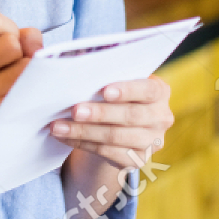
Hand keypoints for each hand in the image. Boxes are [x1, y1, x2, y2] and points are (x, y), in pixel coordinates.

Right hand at [0, 11, 43, 141]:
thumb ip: (17, 36)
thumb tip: (36, 44)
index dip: (6, 26)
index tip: (3, 40)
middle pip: (10, 43)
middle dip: (18, 49)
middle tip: (11, 62)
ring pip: (24, 66)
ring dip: (27, 68)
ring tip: (17, 76)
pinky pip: (30, 89)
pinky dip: (33, 85)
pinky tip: (23, 90)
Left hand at [49, 75, 173, 168]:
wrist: (118, 127)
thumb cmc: (113, 94)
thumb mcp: (115, 80)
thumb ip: (106, 70)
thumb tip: (78, 58)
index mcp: (159, 91)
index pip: (148, 90)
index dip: (128, 90)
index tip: (104, 91)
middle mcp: (161, 117)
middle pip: (131, 116)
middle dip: (100, 113)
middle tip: (75, 110)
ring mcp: (152, 141)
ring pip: (115, 137)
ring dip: (83, 131)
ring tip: (58, 126)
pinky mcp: (138, 160)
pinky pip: (107, 152)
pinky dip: (82, 143)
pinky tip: (64, 136)